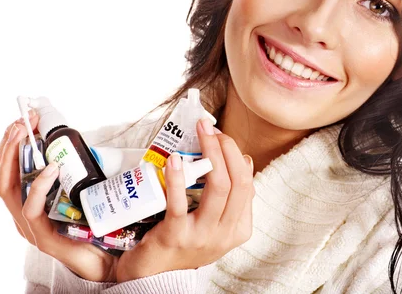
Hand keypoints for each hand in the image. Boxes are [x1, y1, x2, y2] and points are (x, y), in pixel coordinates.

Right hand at [0, 112, 117, 281]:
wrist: (105, 259)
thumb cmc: (92, 225)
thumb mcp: (78, 190)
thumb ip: (74, 171)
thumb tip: (78, 142)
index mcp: (28, 199)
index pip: (8, 167)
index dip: (11, 143)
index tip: (25, 118)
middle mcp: (22, 211)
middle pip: (1, 174)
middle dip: (8, 144)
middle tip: (22, 121)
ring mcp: (28, 225)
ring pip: (7, 189)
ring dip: (14, 157)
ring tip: (25, 134)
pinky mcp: (41, 236)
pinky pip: (31, 208)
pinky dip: (39, 185)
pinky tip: (51, 168)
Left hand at [115, 118, 254, 281]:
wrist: (154, 274)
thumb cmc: (186, 240)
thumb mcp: (217, 222)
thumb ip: (231, 197)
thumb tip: (245, 161)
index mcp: (238, 228)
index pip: (247, 184)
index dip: (236, 155)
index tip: (222, 136)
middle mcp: (224, 234)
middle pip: (236, 182)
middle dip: (226, 148)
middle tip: (211, 128)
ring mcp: (201, 236)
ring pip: (217, 188)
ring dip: (210, 154)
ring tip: (201, 133)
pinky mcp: (175, 236)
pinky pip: (179, 204)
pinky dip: (178, 179)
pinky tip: (174, 160)